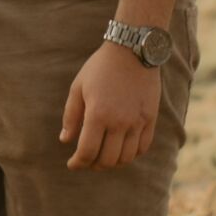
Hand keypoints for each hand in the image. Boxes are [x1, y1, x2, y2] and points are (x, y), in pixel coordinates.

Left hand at [60, 42, 160, 170]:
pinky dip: (131, 154)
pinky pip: (142, 147)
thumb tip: (65, 141)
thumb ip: (71, 116)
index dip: (78, 163)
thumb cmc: (100, 68)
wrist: (132, 50)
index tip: (72, 164)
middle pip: (107, 160)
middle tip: (87, 161)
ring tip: (103, 157)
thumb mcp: (78, 87)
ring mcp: (137, 122)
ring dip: (112, 163)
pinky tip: (121, 150)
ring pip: (126, 158)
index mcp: (98, 114)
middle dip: (94, 165)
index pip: (87, 152)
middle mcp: (119, 122)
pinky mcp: (150, 119)